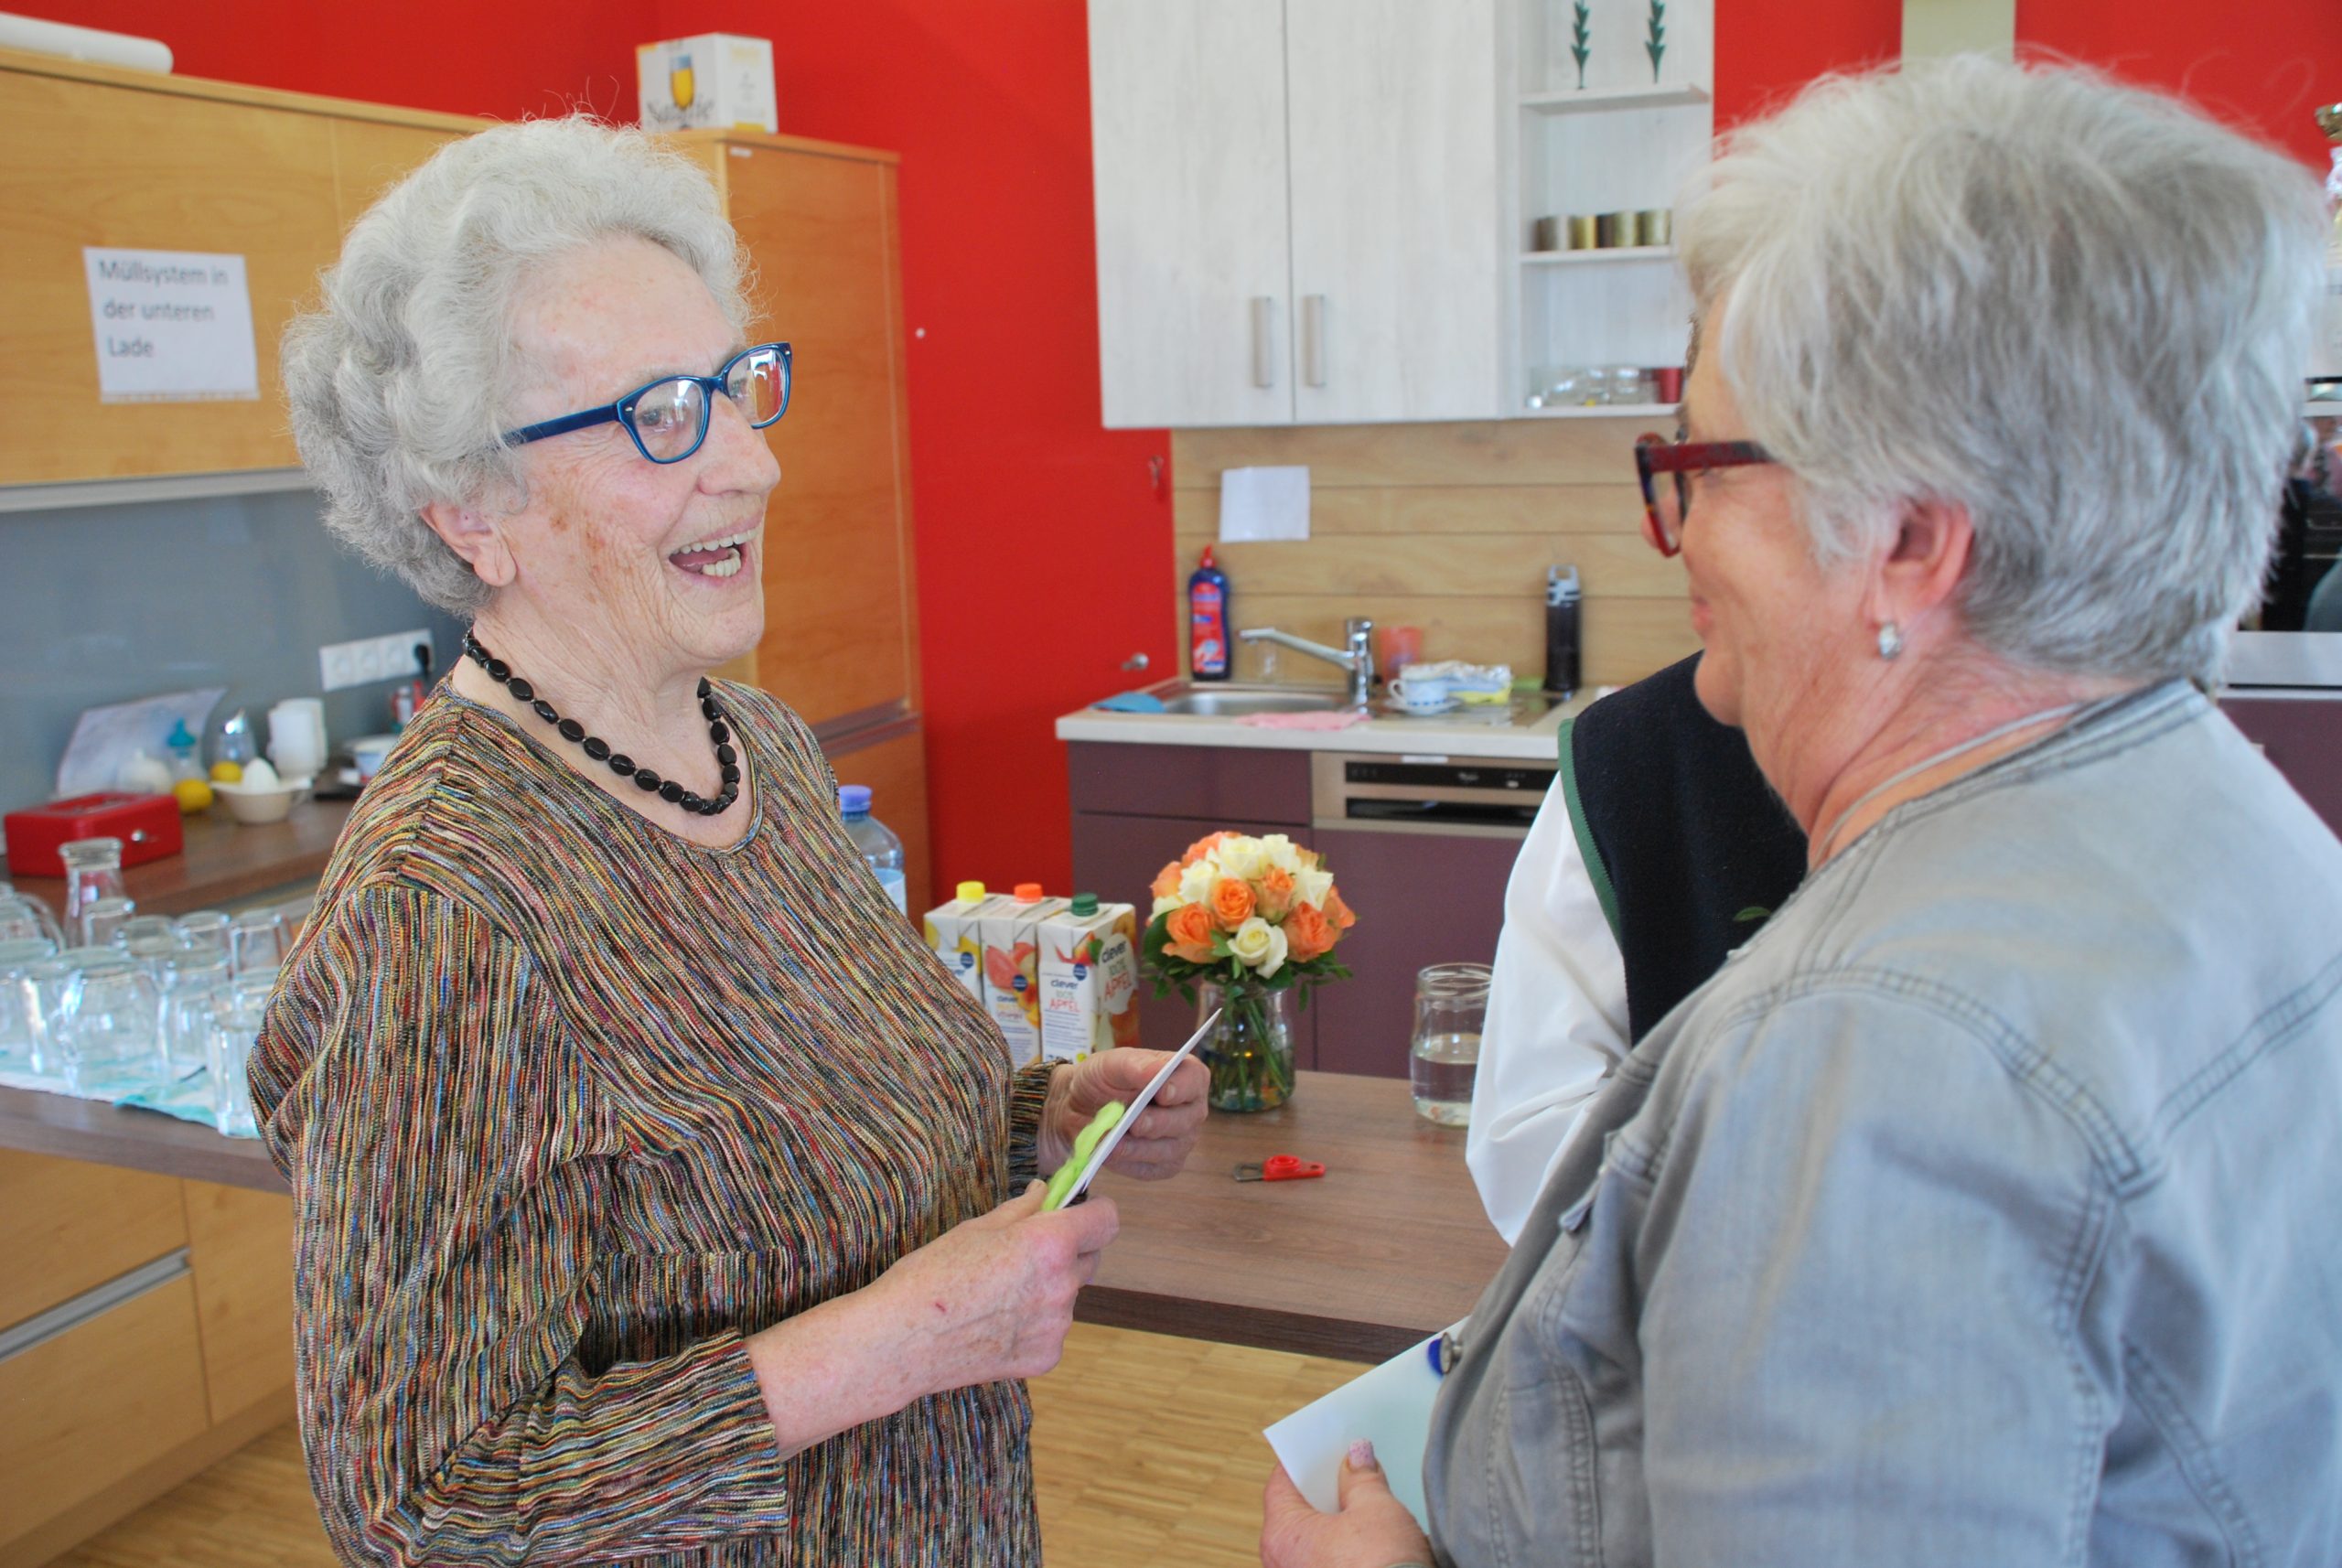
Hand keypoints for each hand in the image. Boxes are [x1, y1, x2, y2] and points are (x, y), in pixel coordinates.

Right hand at [873, 1181, 1119, 1393]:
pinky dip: (1034, 1325)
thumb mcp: (977, 1228)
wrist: (902, 1342)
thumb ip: (1022, 1210)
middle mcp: (1063, 1285)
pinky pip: (1052, 1330)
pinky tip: (995, 1324)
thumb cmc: (931, 1277)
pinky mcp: (1047, 1357)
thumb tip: (1045, 1193)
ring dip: (1048, 1289)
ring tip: (998, 1294)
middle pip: (1089, 1258)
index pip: (1107, 1220)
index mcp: (1050, 1243)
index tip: (1080, 1213)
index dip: (1095, 1213)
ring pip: (1068, 1296)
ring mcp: (1057, 1326)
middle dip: (1068, 1250)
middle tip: (1025, 1253)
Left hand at [1038, 1048, 1208, 1179]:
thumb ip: (1135, 1064)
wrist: (1081, 1108)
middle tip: (1133, 1124)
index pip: (1195, 1079)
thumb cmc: (1102, 1080)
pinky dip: (1128, 1164)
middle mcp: (1190, 1109)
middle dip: (1157, 1123)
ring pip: (1169, 1150)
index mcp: (1184, 1075)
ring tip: (1111, 1144)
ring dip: (1138, 1148)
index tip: (1161, 1093)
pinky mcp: (1164, 1165)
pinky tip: (1109, 1155)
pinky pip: (1152, 1169)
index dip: (1181, 1088)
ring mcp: (1180, 1140)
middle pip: (1185, 1120)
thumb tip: (1158, 1070)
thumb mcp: (1110, 1064)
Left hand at [1261, 1444, 1434, 1567]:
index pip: (1281, 1483)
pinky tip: (1368, 1538)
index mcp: (1282, 1534)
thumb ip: (1362, 1478)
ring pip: (1312, 1539)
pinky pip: (1325, 1560)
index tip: (1322, 1447)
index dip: (1304, 1460)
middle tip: (1349, 1469)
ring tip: (1364, 1501)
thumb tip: (1357, 1456)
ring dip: (1335, 1521)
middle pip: (1297, 1512)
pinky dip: (1340, 1547)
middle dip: (1324, 1490)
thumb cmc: (1382, 1567)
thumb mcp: (1376, 1508)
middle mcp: (1281, 1563)